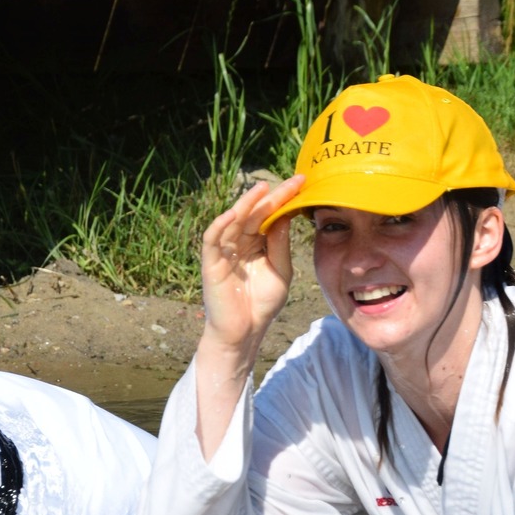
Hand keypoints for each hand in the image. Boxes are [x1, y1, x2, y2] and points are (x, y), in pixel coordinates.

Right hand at [200, 176, 304, 357]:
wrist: (246, 332)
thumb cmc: (262, 305)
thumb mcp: (281, 271)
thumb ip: (280, 245)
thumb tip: (283, 215)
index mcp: (257, 244)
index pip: (270, 216)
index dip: (284, 200)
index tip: (303, 184)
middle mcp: (240, 243)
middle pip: (255, 214)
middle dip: (272, 197)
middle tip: (292, 181)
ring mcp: (225, 251)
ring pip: (234, 221)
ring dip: (246, 204)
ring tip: (263, 189)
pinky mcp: (211, 262)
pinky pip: (213, 239)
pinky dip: (221, 225)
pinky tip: (234, 214)